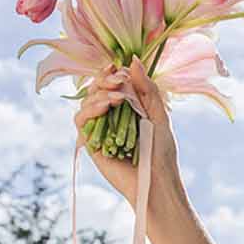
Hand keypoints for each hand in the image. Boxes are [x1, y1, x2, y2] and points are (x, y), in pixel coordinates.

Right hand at [75, 58, 180, 207]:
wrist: (157, 182)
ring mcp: (99, 130)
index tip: (117, 67)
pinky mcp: (90, 143)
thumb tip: (133, 60)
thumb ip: (147, 89)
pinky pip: (81, 119)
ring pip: (87, 101)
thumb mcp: (159, 115)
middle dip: (105, 80)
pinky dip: (90, 109)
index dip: (110, 73)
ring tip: (119, 99)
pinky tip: (105, 107)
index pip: (111, 84)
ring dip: (101, 94)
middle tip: (118, 81)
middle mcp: (110, 117)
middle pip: (96, 89)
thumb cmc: (162, 153)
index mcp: (126, 109)